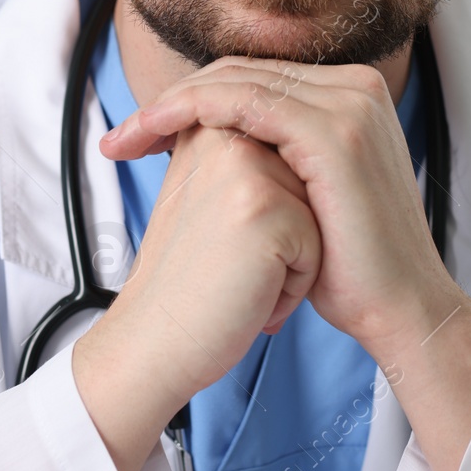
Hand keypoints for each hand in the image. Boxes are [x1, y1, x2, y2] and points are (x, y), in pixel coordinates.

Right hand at [72, 123, 321, 470]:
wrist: (153, 342)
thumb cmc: (187, 282)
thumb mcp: (203, 199)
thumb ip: (241, 162)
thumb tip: (294, 151)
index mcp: (209, 129)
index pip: (283, 162)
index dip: (263, 220)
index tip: (216, 245)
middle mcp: (225, 138)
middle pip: (305, 186)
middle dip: (284, 234)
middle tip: (224, 262)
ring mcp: (246, 169)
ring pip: (316, 214)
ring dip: (292, 258)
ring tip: (239, 277)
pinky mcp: (266, 208)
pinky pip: (317, 247)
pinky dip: (295, 284)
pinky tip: (250, 293)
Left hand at [101, 57, 470, 470]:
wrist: (400, 310)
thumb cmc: (350, 266)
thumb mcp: (307, 195)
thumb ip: (274, 157)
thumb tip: (214, 141)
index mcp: (352, 95)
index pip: (256, 77)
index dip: (193, 98)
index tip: (141, 134)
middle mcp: (356, 87)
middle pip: (242, 71)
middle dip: (172, 98)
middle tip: (121, 137)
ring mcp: (349, 104)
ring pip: (236, 80)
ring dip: (170, 103)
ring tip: (125, 138)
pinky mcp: (334, 132)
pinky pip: (245, 102)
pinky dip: (192, 110)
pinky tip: (156, 132)